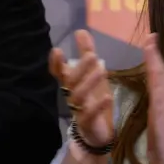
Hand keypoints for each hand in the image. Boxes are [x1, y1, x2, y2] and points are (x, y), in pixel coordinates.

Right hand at [50, 29, 113, 147]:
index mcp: (72, 84)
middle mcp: (72, 96)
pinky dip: (97, 106)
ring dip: (89, 83)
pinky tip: (107, 97)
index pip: (59, 73)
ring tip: (102, 70)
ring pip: (78, 97)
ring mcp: (78, 110)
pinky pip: (89, 115)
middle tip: (92, 55)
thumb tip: (81, 31)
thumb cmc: (93, 99)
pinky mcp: (87, 124)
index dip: (56, 63)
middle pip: (71, 82)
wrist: (97, 133)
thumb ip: (87, 53)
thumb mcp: (93, 74)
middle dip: (80, 68)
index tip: (57, 50)